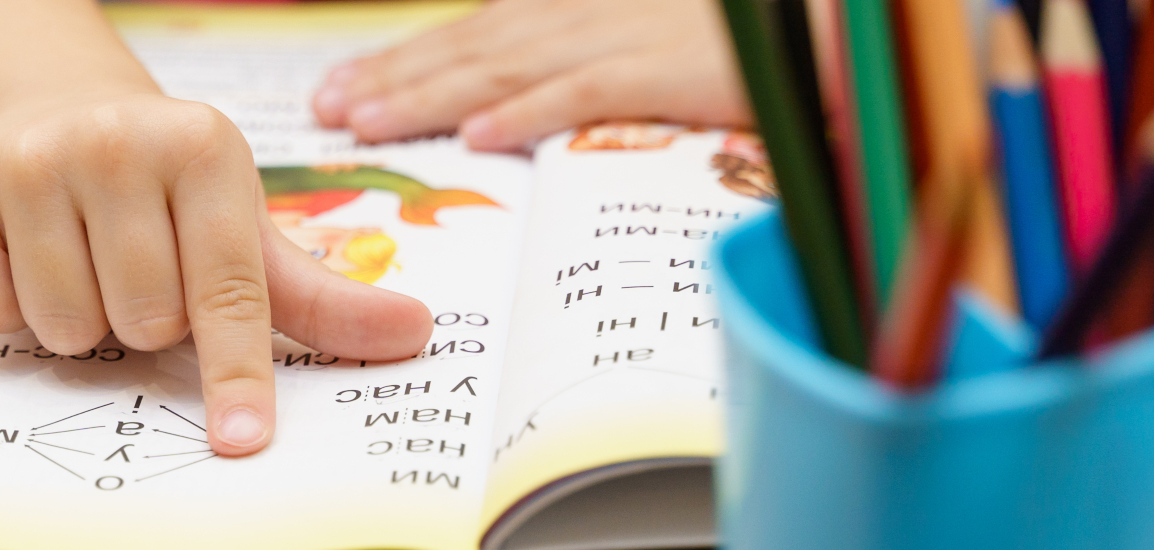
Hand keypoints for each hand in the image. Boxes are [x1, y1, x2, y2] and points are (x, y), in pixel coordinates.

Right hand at [0, 93, 434, 455]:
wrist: (56, 112)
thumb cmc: (167, 191)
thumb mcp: (245, 231)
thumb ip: (322, 299)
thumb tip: (415, 333)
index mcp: (203, 147)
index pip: (227, 292)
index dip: (236, 375)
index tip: (242, 439)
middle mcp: (116, 140)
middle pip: (140, 320)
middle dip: (144, 323)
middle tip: (139, 272)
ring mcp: (30, 159)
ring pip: (64, 325)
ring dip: (79, 323)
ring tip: (86, 264)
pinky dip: (9, 309)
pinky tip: (28, 257)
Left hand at [311, 0, 749, 150]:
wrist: (826, 37)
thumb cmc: (734, 50)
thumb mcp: (638, 47)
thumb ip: (574, 66)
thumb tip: (502, 109)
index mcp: (575, 10)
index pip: (471, 35)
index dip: (402, 60)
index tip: (341, 89)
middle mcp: (586, 15)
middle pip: (470, 46)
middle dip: (393, 77)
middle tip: (327, 109)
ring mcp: (625, 38)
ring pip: (507, 65)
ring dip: (432, 93)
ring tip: (369, 120)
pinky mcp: (668, 70)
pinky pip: (586, 91)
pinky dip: (530, 109)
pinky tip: (480, 135)